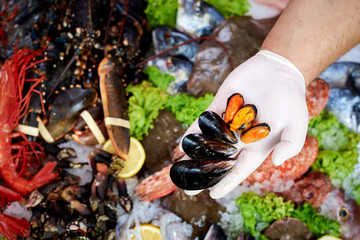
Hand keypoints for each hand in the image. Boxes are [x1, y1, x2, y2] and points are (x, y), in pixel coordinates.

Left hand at [180, 50, 308, 198]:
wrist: (279, 71)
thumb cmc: (291, 100)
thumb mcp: (298, 124)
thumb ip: (291, 145)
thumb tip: (276, 162)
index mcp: (256, 146)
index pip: (238, 169)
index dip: (226, 182)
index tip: (212, 195)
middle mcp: (238, 138)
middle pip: (218, 161)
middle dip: (204, 176)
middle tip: (187, 191)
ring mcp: (227, 123)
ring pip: (207, 144)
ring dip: (193, 157)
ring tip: (178, 170)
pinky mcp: (219, 106)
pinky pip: (203, 122)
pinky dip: (192, 133)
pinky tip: (181, 144)